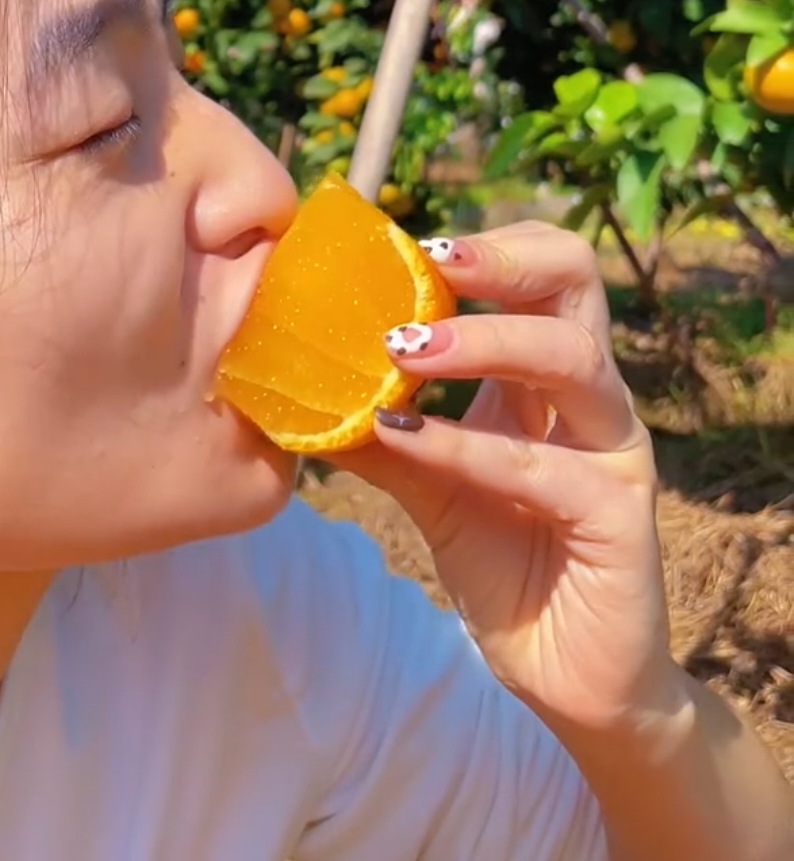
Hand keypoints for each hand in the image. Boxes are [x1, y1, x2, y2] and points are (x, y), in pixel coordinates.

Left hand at [335, 223, 674, 741]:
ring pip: (572, 357)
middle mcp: (591, 396)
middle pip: (578, 278)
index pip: (543, 269)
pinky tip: (408, 438)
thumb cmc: (503, 561)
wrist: (565, 676)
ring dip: (485, 340)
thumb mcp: (427, 480)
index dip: (486, 245)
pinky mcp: (621, 516)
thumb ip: (378, 426)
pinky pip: (546, 466)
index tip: (408, 242)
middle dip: (503, 258)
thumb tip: (297, 380)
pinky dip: (469, 445)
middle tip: (429, 260)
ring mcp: (615, 451)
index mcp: (550, 374)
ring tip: (404, 348)